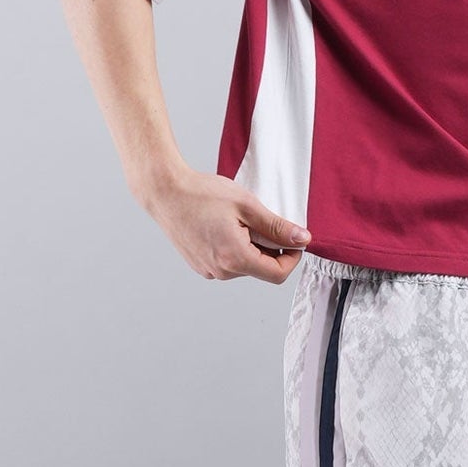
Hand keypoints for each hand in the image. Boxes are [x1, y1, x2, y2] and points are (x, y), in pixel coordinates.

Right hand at [145, 166, 309, 282]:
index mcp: (235, 259)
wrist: (165, 192)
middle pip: (261, 269)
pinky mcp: (200, 265)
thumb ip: (277, 227)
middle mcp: (221, 271)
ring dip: (252, 247)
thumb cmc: (202, 195)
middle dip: (270, 248)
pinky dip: (235, 247)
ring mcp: (208, 270)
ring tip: (237, 220)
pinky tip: (224, 225)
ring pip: (245, 265)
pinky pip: (228, 262)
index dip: (292, 257)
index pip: (278, 274)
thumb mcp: (247, 206)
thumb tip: (302, 239)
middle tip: (260, 219)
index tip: (293, 238)